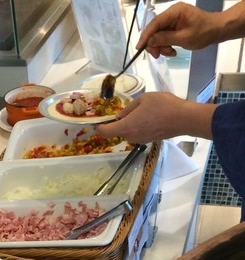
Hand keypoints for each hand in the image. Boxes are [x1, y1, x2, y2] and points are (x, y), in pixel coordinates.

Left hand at [94, 92, 213, 143]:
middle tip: (121, 111)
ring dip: (128, 124)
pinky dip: (137, 126)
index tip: (96, 122)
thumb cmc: (162, 105)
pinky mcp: (148, 140)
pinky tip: (146, 117)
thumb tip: (121, 115)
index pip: (105, 132)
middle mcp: (131, 136)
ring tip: (138, 111)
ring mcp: (140, 140)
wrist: (183, 119)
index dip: (99, 127)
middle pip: (117, 131)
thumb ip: (129, 108)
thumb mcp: (143, 99)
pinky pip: (137, 133)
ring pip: (128, 132)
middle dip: (116, 123)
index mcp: (126, 126)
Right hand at [137, 2, 219, 58]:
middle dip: (154, 43)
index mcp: (175, 11)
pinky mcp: (174, 26)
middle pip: (155, 29)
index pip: (155, 23)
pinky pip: (165, 36)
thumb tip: (149, 41)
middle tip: (158, 55)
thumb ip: (165, 39)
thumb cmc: (203, 33)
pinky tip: (172, 51)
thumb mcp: (184, 38)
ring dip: (161, 46)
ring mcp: (173, 20)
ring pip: (159, 34)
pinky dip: (166, 45)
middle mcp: (172, 13)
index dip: (146, 36)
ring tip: (170, 53)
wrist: (216, 30)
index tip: (139, 48)